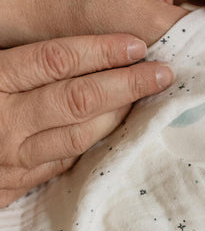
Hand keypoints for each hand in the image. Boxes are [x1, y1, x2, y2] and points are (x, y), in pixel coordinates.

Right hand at [0, 34, 173, 207]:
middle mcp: (4, 122)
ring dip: (119, 117)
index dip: (100, 50)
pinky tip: (115, 131)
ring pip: (80, 136)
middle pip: (78, 99)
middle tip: (162, 74)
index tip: (135, 45)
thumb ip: (21, 65)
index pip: (55, 60)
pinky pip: (66, 163)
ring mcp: (12, 159)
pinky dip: (94, 146)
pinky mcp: (17, 185)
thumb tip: (75, 51)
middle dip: (126, 84)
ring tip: (146, 100)